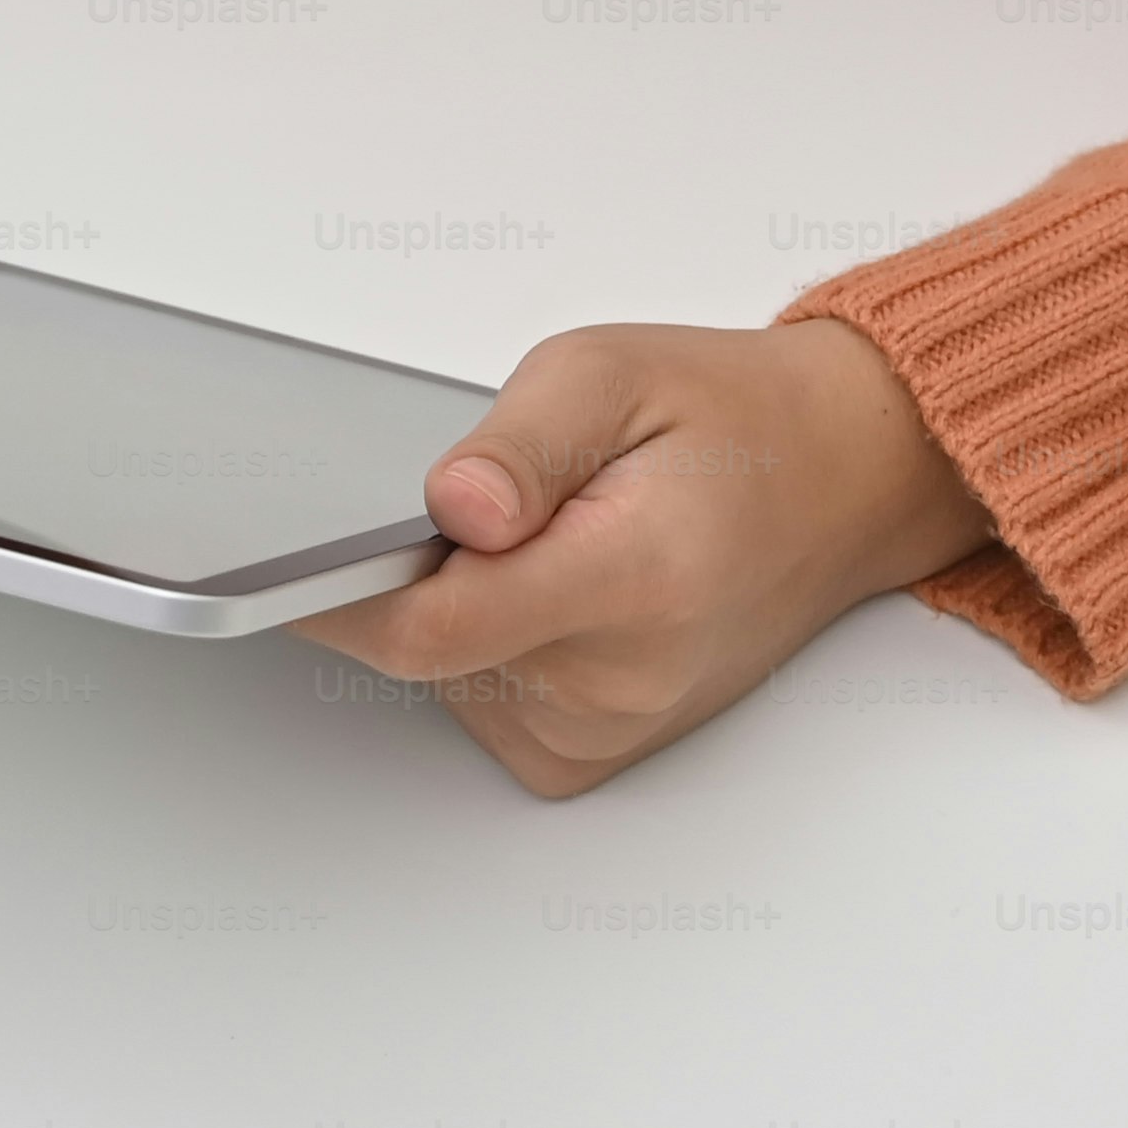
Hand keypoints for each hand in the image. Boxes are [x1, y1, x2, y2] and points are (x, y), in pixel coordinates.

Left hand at [296, 318, 996, 795]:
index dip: (341, 590)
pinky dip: (485, 644)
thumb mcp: (612, 371)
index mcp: (634, 580)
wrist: (842, 484)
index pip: (430, 625)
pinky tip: (548, 587)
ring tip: (546, 533)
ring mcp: (609, 731)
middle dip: (416, 568)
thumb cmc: (733, 421)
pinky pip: (477, 703)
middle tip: (486, 493)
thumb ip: (520, 443)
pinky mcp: (590, 756)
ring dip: (456, 604)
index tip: (286, 550)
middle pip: (426, 648)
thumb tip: (448, 507)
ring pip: (442, 676)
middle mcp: (624, 680)